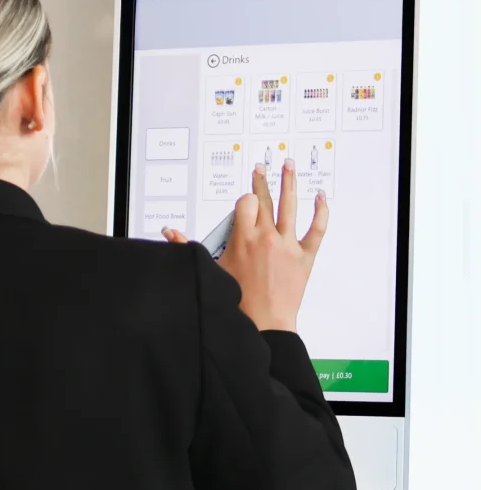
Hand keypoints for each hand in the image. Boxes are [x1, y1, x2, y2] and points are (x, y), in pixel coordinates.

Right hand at [163, 160, 327, 331]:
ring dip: (289, 182)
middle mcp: (266, 237)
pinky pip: (316, 229)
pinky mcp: (305, 257)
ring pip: (289, 206)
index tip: (245, 204)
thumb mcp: (212, 269)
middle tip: (262, 168)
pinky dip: (320, 211)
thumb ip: (189, 246)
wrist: (264, 323)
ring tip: (289, 165)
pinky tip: (320, 197)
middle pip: (264, 200)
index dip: (245, 201)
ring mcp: (287, 245)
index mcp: (243, 239)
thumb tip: (169, 233)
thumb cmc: (238, 300)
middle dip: (261, 181)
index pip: (246, 203)